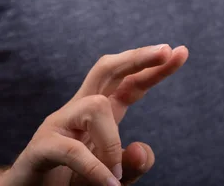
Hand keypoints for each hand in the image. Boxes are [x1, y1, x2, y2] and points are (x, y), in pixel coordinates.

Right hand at [2, 44, 187, 185]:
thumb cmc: (74, 181)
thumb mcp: (114, 175)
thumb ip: (133, 165)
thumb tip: (142, 148)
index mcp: (102, 111)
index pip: (131, 81)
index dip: (154, 66)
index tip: (182, 52)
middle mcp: (80, 109)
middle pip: (107, 68)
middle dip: (138, 56)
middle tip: (166, 50)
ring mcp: (58, 124)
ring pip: (95, 106)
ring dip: (112, 142)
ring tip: (115, 175)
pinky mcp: (41, 147)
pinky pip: (72, 149)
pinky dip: (95, 168)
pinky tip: (108, 183)